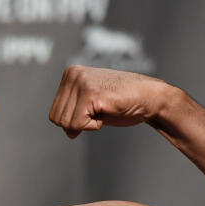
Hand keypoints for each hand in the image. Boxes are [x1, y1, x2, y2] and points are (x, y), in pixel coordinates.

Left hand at [48, 66, 167, 138]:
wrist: (149, 98)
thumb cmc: (122, 103)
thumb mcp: (91, 108)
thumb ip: (74, 115)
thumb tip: (67, 131)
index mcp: (70, 74)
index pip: (54, 113)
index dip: (74, 120)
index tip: (94, 108)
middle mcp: (73, 74)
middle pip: (56, 118)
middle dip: (78, 123)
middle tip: (99, 110)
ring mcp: (81, 82)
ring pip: (65, 123)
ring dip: (86, 124)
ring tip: (103, 109)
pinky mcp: (89, 93)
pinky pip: (77, 124)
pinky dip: (92, 126)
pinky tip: (106, 111)